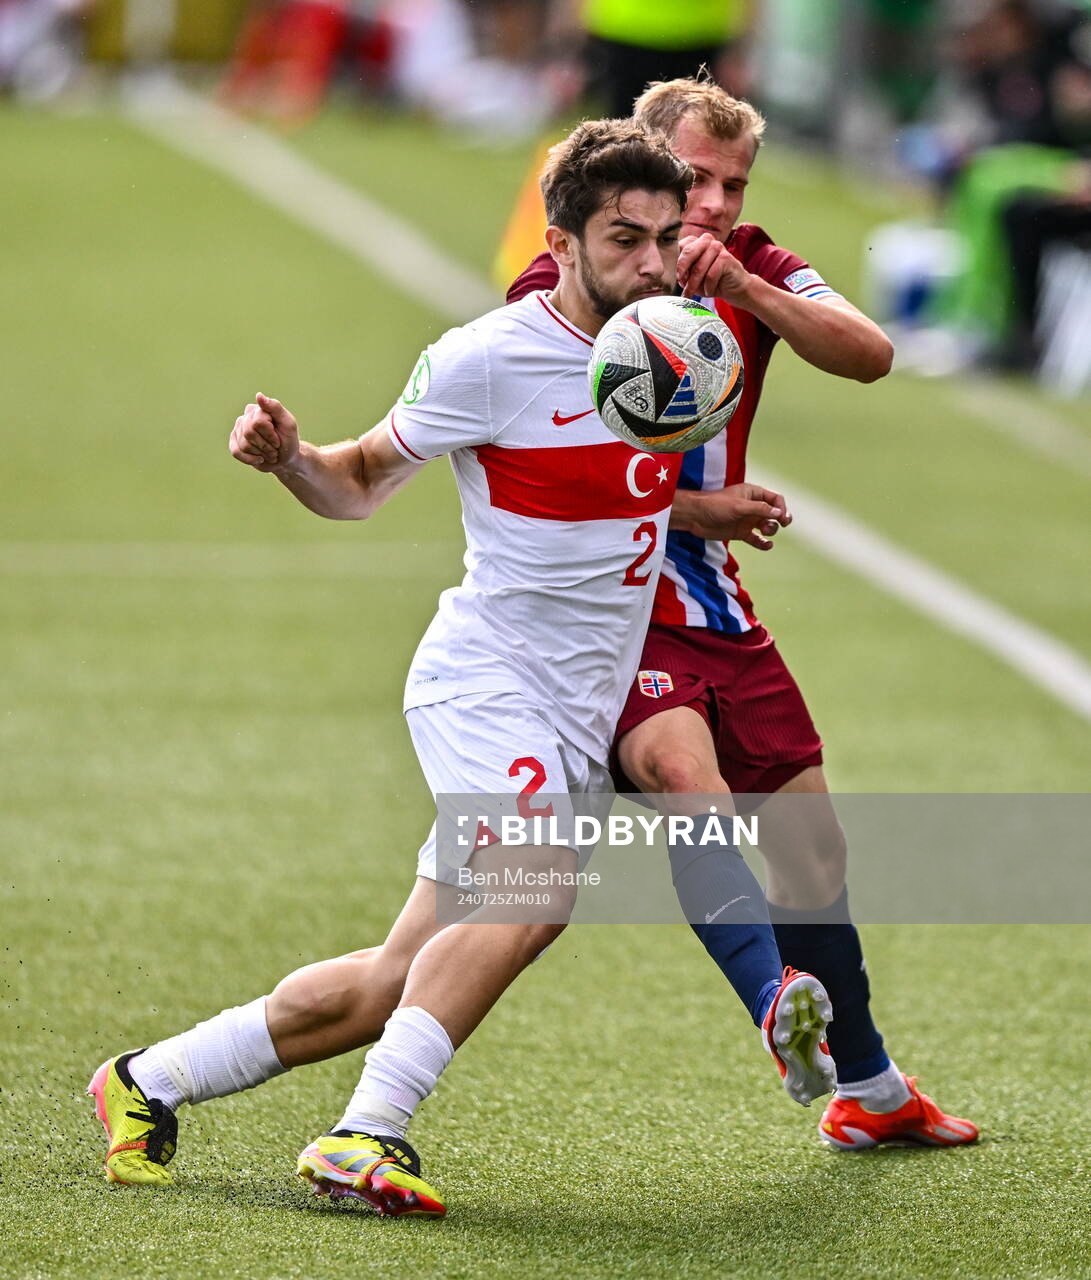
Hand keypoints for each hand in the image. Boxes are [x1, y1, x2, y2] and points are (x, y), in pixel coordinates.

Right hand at [229, 392, 299, 472]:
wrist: (285, 458)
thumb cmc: (288, 440)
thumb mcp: (288, 423)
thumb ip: (275, 407)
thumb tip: (258, 395)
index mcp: (258, 409)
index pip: (258, 422)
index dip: (270, 435)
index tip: (278, 439)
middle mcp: (245, 417)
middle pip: (249, 433)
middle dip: (266, 445)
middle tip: (275, 447)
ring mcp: (238, 430)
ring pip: (244, 445)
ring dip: (261, 453)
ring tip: (269, 453)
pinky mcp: (234, 443)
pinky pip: (236, 452)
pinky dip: (250, 459)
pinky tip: (259, 459)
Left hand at [677, 233, 751, 302]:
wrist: (734, 288)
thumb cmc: (712, 282)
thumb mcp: (694, 278)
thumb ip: (685, 274)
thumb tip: (680, 277)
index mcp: (698, 242)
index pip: (683, 245)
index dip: (679, 263)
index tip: (680, 278)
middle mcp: (707, 241)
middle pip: (688, 252)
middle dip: (683, 271)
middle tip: (683, 285)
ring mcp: (718, 247)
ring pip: (699, 267)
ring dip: (695, 284)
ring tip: (695, 294)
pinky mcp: (726, 258)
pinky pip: (711, 275)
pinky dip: (708, 287)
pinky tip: (710, 291)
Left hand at [677, 483, 791, 548]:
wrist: (694, 517)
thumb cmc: (715, 505)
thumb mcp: (739, 506)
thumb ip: (759, 509)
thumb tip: (779, 513)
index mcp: (752, 493)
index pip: (775, 499)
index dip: (782, 507)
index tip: (782, 517)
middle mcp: (752, 507)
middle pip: (774, 513)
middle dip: (779, 519)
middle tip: (781, 524)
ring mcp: (747, 520)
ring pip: (767, 526)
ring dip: (771, 530)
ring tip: (765, 532)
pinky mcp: (741, 533)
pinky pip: (757, 539)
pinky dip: (764, 543)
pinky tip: (768, 546)